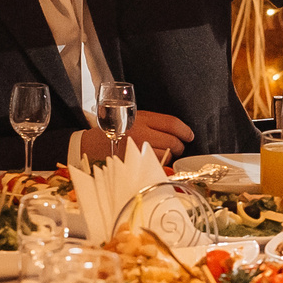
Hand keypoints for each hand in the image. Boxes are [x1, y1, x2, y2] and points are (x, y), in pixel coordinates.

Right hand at [77, 109, 193, 162]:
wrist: (93, 144)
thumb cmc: (116, 130)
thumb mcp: (134, 118)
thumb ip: (153, 122)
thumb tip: (177, 131)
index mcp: (142, 118)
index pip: (172, 123)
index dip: (185, 130)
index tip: (189, 135)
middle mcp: (140, 132)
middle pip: (173, 141)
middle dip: (180, 146)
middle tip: (178, 147)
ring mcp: (138, 149)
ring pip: (167, 154)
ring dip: (170, 156)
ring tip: (164, 154)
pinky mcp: (135, 162)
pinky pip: (157, 164)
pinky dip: (161, 164)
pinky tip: (156, 161)